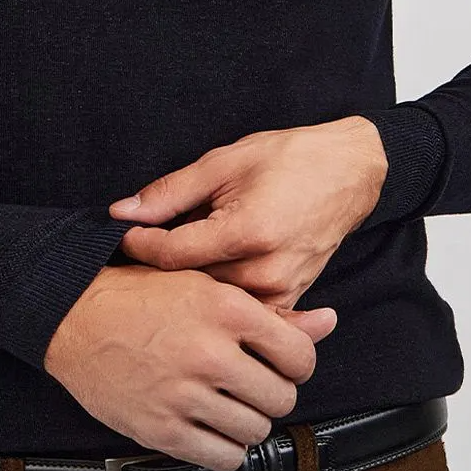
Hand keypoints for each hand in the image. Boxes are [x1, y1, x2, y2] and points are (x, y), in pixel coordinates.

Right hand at [43, 264, 338, 470]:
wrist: (71, 316)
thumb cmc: (140, 295)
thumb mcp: (206, 286)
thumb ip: (271, 311)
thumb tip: (328, 322)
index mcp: (225, 309)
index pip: (300, 356)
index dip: (295, 363)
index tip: (278, 362)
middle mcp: (209, 353)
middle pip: (281, 398)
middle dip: (272, 393)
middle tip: (249, 383)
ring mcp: (184, 395)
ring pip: (255, 430)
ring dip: (248, 420)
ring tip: (226, 402)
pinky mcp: (161, 429)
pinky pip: (223, 458)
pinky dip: (226, 448)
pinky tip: (211, 426)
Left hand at [106, 117, 388, 311]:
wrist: (348, 173)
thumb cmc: (291, 160)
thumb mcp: (223, 162)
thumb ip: (170, 192)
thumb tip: (123, 212)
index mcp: (247, 232)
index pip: (172, 255)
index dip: (138, 244)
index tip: (122, 233)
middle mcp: (265, 271)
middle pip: (189, 283)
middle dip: (159, 266)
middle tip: (139, 249)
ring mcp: (280, 292)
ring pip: (212, 301)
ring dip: (188, 284)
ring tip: (173, 260)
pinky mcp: (289, 301)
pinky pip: (241, 310)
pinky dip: (219, 295)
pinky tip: (207, 275)